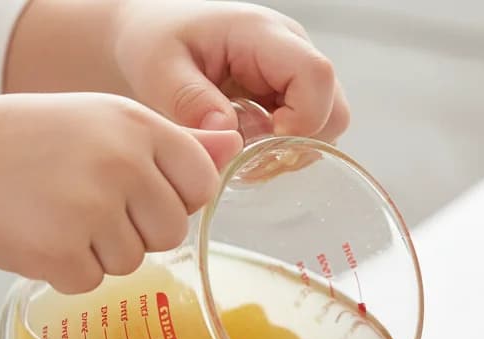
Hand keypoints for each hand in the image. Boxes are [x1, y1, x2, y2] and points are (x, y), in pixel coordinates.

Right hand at [0, 93, 240, 293]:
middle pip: (172, 231)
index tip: (142, 191)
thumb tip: (234, 146)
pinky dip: (68, 270)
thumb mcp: (108, 123)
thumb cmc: (34, 143)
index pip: (202, 182)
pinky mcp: (62, 251)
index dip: (176, 197)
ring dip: (100, 251)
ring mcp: (92, 208)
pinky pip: (92, 282)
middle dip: (138, 230)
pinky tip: (43, 235)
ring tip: (62, 214)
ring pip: (133, 261)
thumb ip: (177, 143)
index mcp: (138, 126)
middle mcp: (121, 162)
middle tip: (91, 204)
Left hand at [113, 1, 349, 141]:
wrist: (150, 37)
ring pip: (327, 127)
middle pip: (334, 110)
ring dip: (293, 152)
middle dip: (301, 145)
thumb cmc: (152, 42)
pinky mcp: (290, 97)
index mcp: (263, 34)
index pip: (315, 76)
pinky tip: (251, 148)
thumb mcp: (158, 69)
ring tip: (247, 153)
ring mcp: (294, 76)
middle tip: (253, 157)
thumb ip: (191, 101)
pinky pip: (310, 134)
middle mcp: (291, 51)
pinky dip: (286, 151)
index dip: (302, 121)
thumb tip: (230, 135)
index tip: (263, 143)